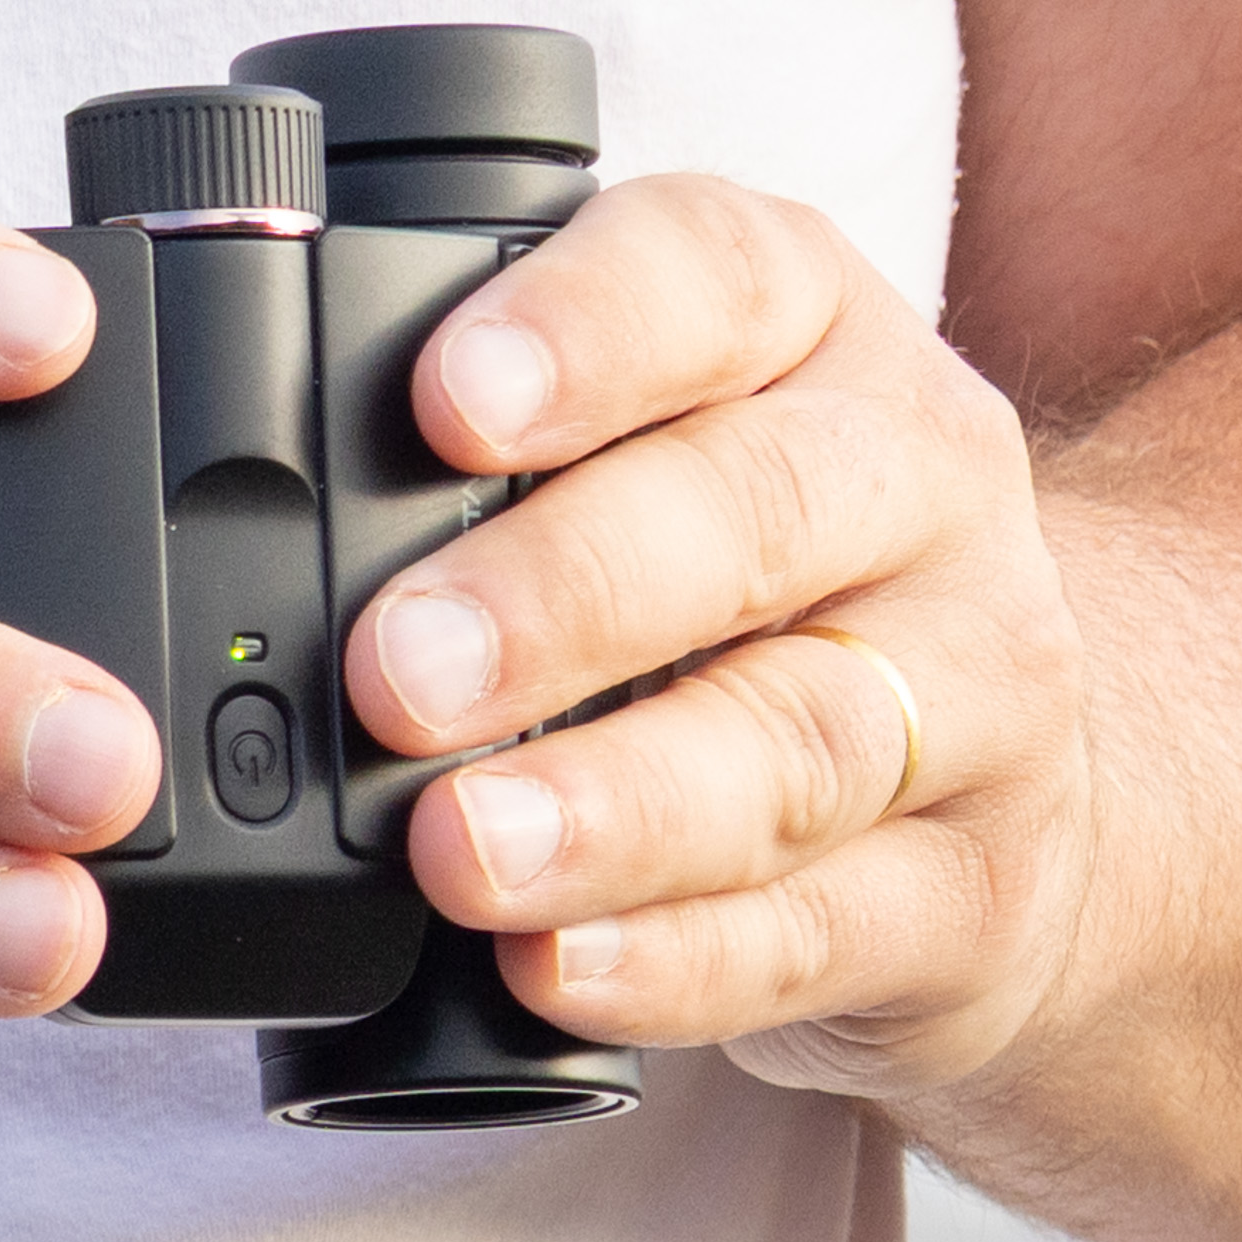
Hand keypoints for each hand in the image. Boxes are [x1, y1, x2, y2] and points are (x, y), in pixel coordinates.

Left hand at [343, 175, 1093, 1095]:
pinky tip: (558, 966)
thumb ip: (478, 451)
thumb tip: (223, 509)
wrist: (1017, 774)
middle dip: (559, 598)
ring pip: (796, 741)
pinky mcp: (975, 886)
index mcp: (811, 327)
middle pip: (753, 517)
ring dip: (610, 806)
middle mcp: (916, 481)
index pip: (717, 274)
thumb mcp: (655, 441)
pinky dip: (679, 959)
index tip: (443, 405)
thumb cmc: (752, 580)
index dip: (581, 331)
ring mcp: (974, 691)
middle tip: (394, 675)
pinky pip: (824, 926)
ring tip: (463, 851)